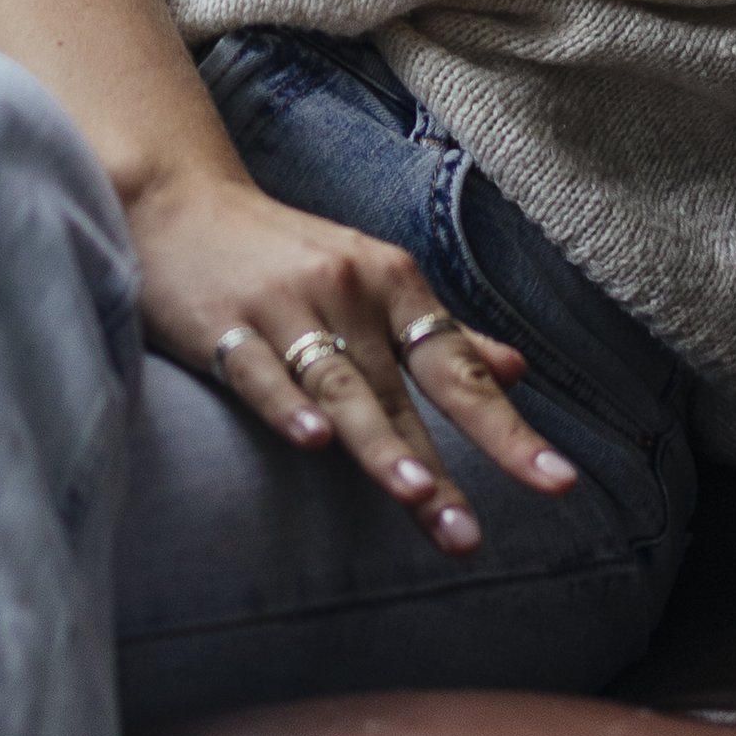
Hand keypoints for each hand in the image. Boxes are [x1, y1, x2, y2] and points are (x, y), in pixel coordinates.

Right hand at [127, 162, 578, 554]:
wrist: (176, 199)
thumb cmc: (281, 251)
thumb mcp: (369, 275)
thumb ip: (439, 329)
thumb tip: (515, 370)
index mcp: (391, 281)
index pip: (458, 367)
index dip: (509, 429)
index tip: (559, 484)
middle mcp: (347, 291)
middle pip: (402, 392)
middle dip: (442, 466)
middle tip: (471, 535)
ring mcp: (283, 307)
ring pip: (340, 385)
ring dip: (378, 442)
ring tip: (416, 495)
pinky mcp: (222, 325)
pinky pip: (259, 372)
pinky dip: (286, 406)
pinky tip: (312, 442)